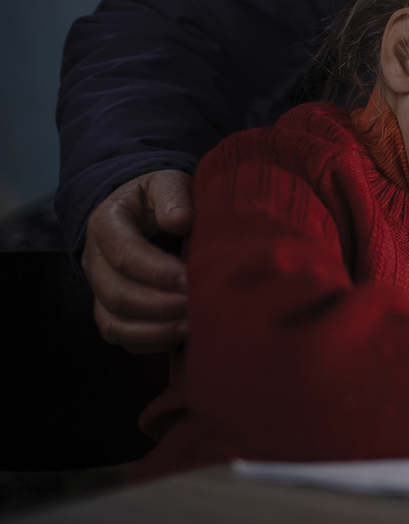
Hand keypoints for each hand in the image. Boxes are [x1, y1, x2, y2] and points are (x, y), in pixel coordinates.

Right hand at [82, 169, 194, 352]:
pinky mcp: (112, 309)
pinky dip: (150, 343)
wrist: (139, 209)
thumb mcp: (165, 181)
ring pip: (114, 322)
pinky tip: (182, 336)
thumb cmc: (157, 196)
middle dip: (159, 306)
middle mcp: (95, 261)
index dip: (158, 271)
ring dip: (155, 330)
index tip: (192, 280)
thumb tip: (181, 220)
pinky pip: (122, 337)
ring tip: (193, 327)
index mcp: (107, 224)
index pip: (125, 253)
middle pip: (117, 293)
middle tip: (198, 307)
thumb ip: (173, 195)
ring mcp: (100, 288)